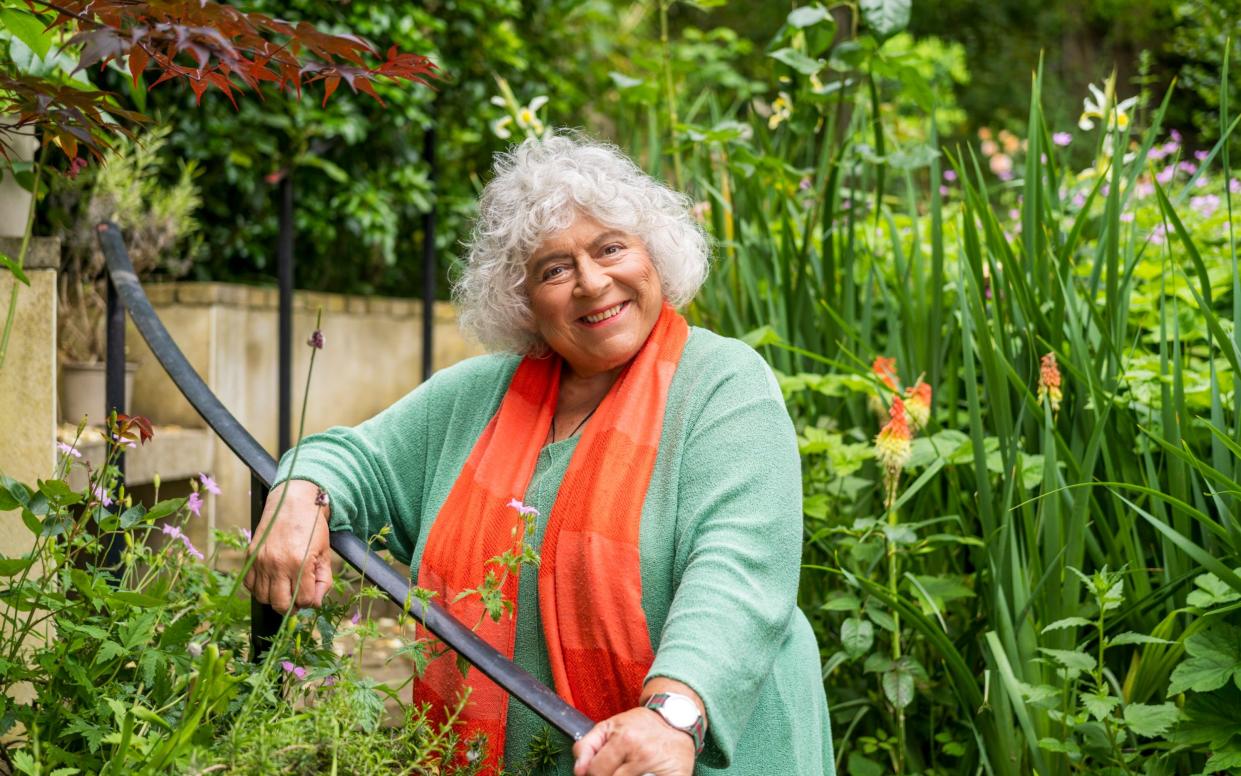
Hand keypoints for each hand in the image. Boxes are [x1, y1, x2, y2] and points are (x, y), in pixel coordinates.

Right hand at [243, 480, 331, 612]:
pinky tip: (271, 582)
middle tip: (298, 598)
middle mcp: (278, 564)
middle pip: (280, 604)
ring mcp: (261, 561)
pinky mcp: (251, 556)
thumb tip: (316, 602)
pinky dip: (259, 588)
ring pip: (263, 597)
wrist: (293, 503)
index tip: (312, 595)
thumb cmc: (312, 527)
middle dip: (292, 606)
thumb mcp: (325, 554)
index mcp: (300, 563)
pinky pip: (249, 585)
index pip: (303, 600)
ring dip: (275, 598)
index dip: (310, 602)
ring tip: (285, 589)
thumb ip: (323, 580)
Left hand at [572, 706, 694, 775]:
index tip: (601, 769)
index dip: (594, 773)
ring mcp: (658, 768)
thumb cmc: (641, 726)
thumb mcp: (610, 726)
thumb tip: (578, 771)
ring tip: (633, 771)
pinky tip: (646, 774)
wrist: (677, 721)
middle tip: (620, 769)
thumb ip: (587, 745)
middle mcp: (642, 753)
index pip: (595, 771)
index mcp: (624, 739)